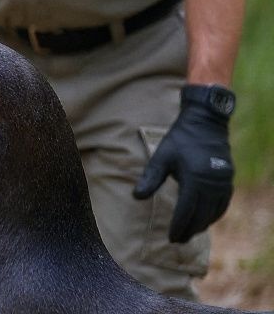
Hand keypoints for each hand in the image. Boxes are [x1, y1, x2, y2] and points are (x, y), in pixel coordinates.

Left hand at [133, 85, 234, 242]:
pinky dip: (214, 215)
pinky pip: (223, 205)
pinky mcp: (229, 180)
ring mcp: (224, 183)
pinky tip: (205, 219)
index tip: (171, 238)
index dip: (178, 226)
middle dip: (189, 230)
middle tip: (178, 241)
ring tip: (189, 233)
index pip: (186, 211)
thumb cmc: (180, 139)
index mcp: (195, 179)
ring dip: (202, 225)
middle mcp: (212, 184)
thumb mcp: (162, 156)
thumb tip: (136, 197)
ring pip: (214, 213)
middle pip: (201, 216)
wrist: (205, 123)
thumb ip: (151, 178)